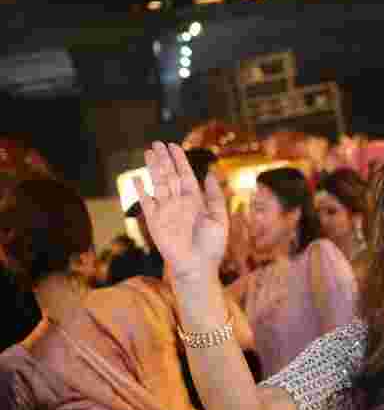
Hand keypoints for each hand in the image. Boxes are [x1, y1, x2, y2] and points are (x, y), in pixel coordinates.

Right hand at [135, 143, 228, 282]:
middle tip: (157, 143)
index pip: (185, 175)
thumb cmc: (212, 246)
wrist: (198, 266)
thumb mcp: (219, 218)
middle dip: (164, 159)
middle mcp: (179, 203)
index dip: (179, 161)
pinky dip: (141, 190)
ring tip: (148, 152)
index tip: (174, 146)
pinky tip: (137, 178)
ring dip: (153, 168)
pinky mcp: (154, 221)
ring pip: (158, 184)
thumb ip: (214, 197)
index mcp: (195, 201)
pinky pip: (146, 202)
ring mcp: (166, 211)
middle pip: (169, 176)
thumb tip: (210, 175)